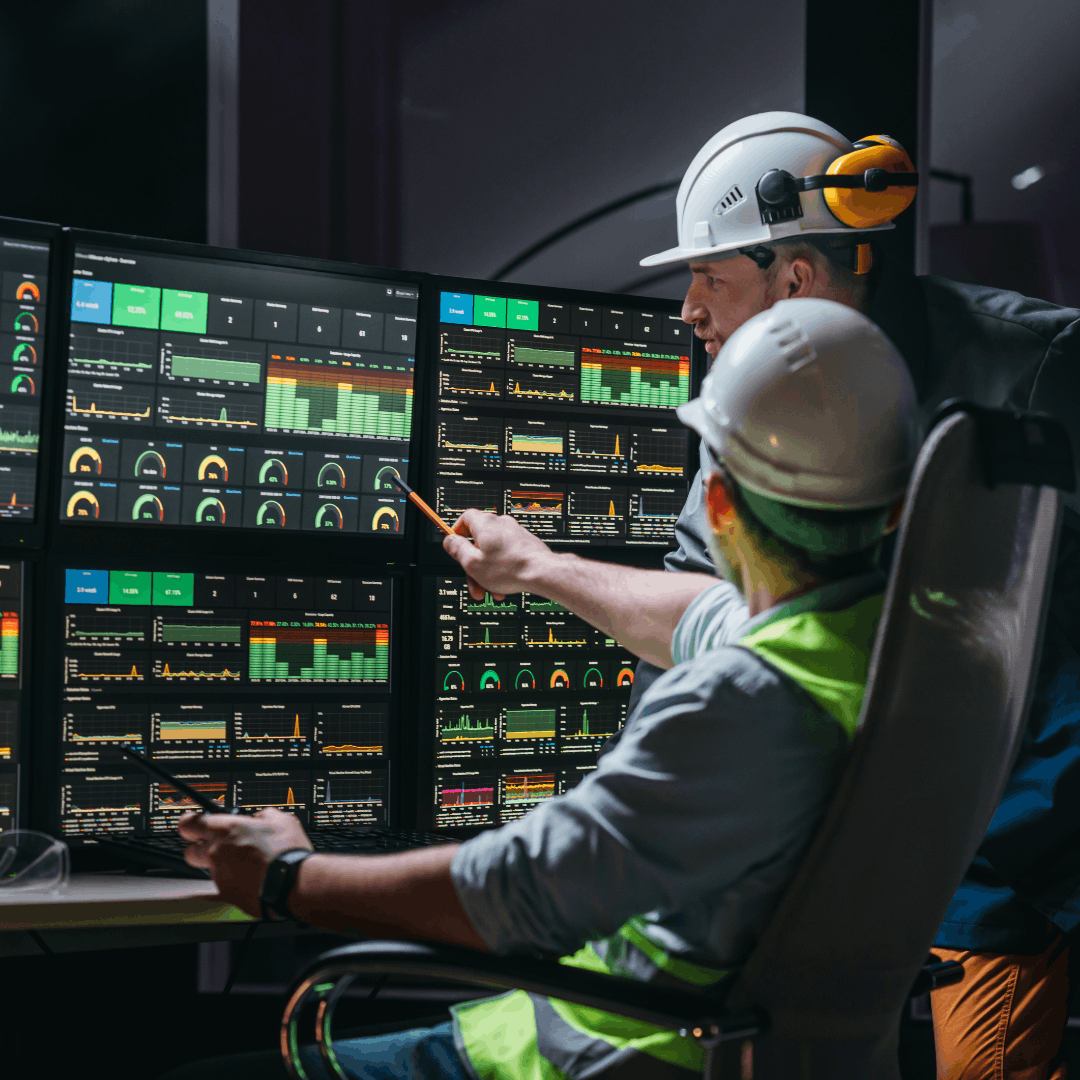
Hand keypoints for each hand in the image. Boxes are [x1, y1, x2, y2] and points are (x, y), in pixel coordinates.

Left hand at [179, 808, 312, 916]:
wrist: (293, 882)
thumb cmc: (286, 851)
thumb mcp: (281, 819)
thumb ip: (263, 815)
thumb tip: (259, 818)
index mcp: (226, 829)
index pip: (188, 824)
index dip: (189, 824)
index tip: (194, 825)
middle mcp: (216, 852)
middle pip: (190, 851)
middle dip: (200, 848)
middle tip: (219, 846)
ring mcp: (219, 875)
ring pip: (208, 870)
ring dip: (220, 866)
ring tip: (243, 866)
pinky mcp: (225, 894)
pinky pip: (221, 886)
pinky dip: (232, 882)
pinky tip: (249, 879)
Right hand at [443, 509, 560, 598]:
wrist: (542, 572)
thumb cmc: (510, 568)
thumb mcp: (472, 563)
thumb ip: (457, 549)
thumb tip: (449, 540)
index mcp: (485, 524)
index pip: (464, 518)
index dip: (456, 533)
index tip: (455, 547)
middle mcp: (500, 524)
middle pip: (478, 541)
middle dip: (473, 565)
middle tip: (473, 581)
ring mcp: (514, 533)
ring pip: (493, 552)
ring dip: (488, 572)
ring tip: (490, 590)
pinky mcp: (525, 543)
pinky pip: (507, 555)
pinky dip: (502, 569)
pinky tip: (504, 586)